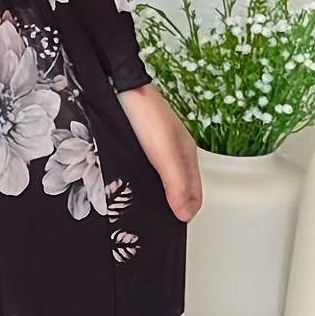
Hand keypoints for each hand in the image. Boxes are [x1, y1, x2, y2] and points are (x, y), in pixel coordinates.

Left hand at [117, 82, 201, 222]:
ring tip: (142, 210)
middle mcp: (174, 152)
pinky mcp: (139, 142)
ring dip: (155, 194)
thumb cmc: (146, 114)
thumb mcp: (165, 154)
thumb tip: (185, 215)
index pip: (195, 195)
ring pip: (162, 179)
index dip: (185, 213)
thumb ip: (177, 184)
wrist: (119, 85)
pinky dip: (141, 181)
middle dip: (172, 206)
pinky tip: (129, 186)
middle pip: (180, 188)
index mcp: (187, 155)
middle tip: (156, 224)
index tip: (169, 230)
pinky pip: (145, 169)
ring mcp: (157, 147)